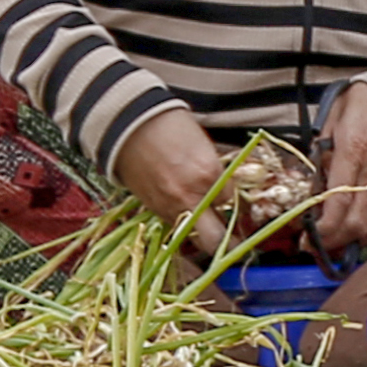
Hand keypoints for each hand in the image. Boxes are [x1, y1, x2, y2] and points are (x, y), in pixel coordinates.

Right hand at [109, 106, 231, 251]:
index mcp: (208, 174)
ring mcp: (169, 206)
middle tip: (234, 238)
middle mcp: (190, 196)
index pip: (232, 203)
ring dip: (204, 234)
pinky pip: (175, 226)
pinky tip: (187, 211)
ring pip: (194, 237)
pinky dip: (184, 223)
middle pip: (215, 239)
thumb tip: (226, 192)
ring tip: (208, 223)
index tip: (238, 204)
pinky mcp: (152, 209)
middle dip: (228, 242)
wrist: (129, 124)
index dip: (237, 204)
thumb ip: (217, 173)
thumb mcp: (204, 146)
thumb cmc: (170, 127)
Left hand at [315, 80, 366, 252]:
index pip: (339, 201)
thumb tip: (310, 179)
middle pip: (356, 222)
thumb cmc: (363, 102)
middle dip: (333, 241)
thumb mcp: (332, 118)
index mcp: (352, 153)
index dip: (324, 227)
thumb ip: (320, 150)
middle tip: (312, 245)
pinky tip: (355, 233)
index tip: (306, 237)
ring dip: (350, 240)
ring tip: (331, 242)